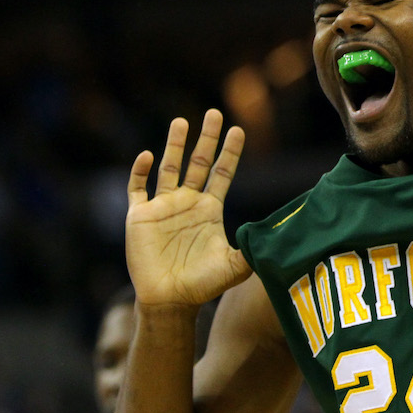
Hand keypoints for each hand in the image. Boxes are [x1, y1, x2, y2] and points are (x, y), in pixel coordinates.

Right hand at [126, 109, 251, 307]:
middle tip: (214, 113)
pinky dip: (139, 171)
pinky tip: (147, 155)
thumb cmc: (202, 285)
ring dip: (175, 145)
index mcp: (209, 210)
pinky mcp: (139, 216)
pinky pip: (137, 188)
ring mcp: (162, 207)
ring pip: (168, 168)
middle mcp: (187, 203)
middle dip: (206, 139)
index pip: (221, 173)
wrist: (170, 300)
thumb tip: (275, 237)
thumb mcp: (235, 267)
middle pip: (197, 163)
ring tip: (182, 122)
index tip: (239, 129)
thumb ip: (252, 250)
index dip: (230, 152)